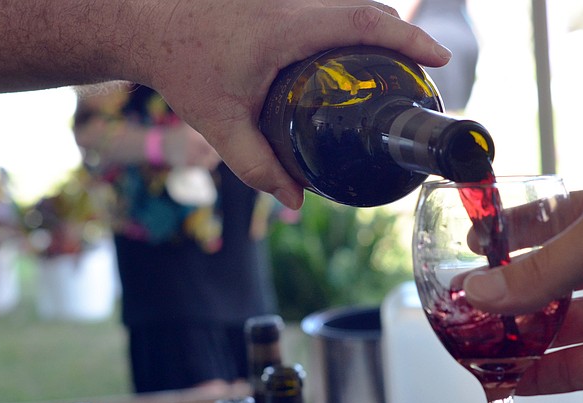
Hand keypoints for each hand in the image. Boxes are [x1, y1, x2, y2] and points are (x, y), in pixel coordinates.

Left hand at [133, 0, 451, 208]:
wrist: (144, 24)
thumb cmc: (179, 67)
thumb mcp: (221, 122)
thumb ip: (257, 166)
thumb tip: (293, 202)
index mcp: (288, 26)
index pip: (363, 22)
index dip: (408, 37)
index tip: (439, 57)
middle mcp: (293, 2)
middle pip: (366, 8)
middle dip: (402, 35)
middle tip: (421, 72)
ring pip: (348, 4)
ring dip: (377, 29)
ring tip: (394, 67)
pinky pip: (328, 6)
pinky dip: (352, 25)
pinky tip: (352, 56)